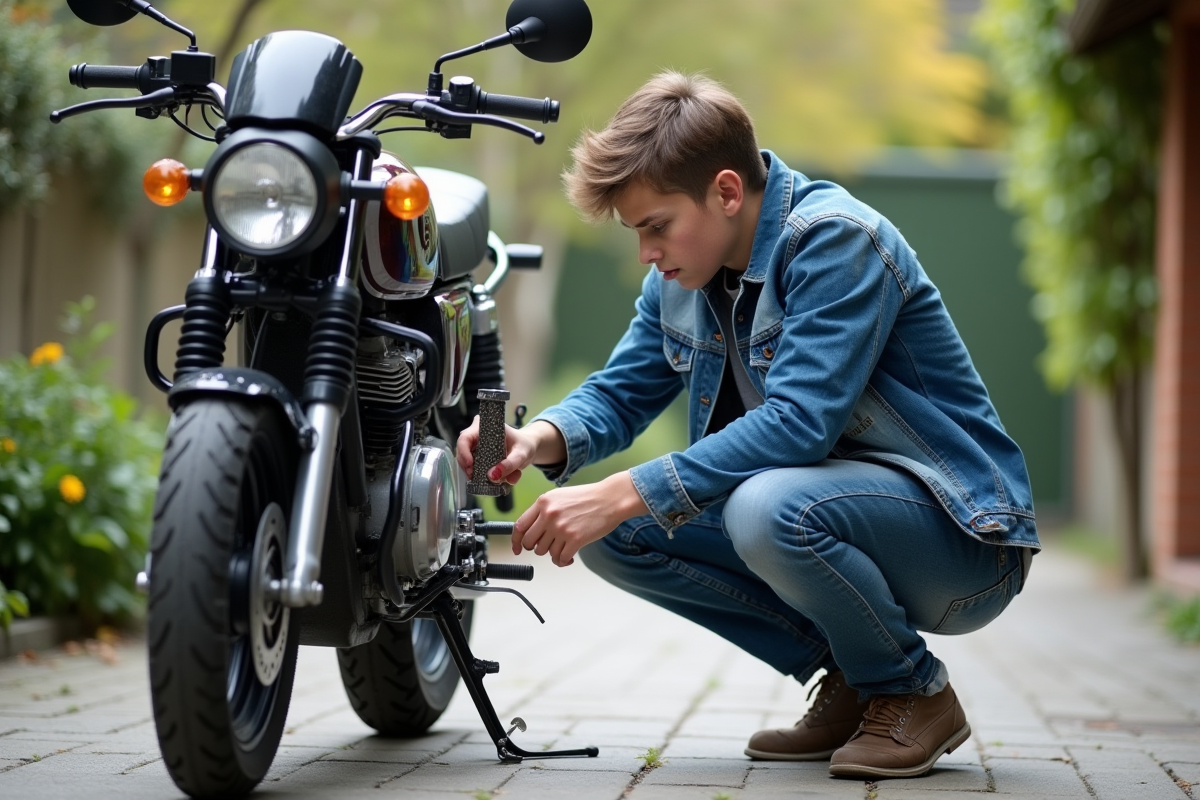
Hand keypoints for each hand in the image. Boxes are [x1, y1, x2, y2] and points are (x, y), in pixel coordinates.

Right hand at [455, 415, 538, 484]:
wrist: (527, 448)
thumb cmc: (524, 446)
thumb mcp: (521, 454)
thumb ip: (510, 464)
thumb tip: (492, 475)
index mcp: (486, 426)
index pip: (465, 437)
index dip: (463, 452)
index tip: (471, 465)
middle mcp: (477, 434)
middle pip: (461, 450)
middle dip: (467, 466)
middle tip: (475, 477)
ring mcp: (476, 446)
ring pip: (465, 460)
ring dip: (474, 473)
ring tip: (486, 480)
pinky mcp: (478, 456)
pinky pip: (473, 467)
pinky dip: (480, 476)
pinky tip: (492, 480)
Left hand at [513, 471, 647, 566]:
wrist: (610, 499)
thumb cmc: (588, 498)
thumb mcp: (559, 496)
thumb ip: (544, 511)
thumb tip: (532, 531)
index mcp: (543, 502)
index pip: (520, 526)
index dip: (516, 541)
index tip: (517, 549)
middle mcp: (549, 515)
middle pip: (530, 542)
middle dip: (537, 548)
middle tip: (548, 546)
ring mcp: (561, 527)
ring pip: (544, 552)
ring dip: (553, 553)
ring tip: (563, 547)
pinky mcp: (575, 539)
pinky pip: (559, 558)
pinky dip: (563, 561)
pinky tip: (569, 557)